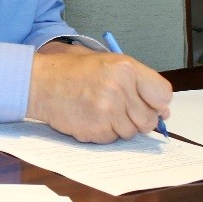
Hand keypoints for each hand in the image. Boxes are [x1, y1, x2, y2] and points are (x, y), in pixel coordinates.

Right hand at [26, 46, 171, 142]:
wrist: (39, 83)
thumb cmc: (71, 71)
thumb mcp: (107, 62)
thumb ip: (137, 82)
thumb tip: (163, 110)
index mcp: (125, 68)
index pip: (163, 94)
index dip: (158, 103)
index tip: (150, 105)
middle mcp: (119, 88)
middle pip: (149, 118)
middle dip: (138, 117)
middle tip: (119, 107)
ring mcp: (107, 111)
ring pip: (131, 132)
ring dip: (119, 125)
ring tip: (100, 109)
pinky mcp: (96, 129)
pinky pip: (112, 139)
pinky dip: (104, 132)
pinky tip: (90, 117)